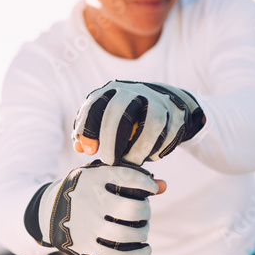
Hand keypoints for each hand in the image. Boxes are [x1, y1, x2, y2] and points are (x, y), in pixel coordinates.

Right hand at [24, 160, 164, 254]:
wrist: (48, 214)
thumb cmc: (83, 193)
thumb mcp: (99, 178)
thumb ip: (131, 179)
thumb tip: (164, 186)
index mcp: (92, 179)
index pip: (129, 177)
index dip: (146, 184)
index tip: (151, 189)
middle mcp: (89, 201)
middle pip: (134, 209)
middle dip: (145, 211)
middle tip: (143, 213)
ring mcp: (87, 226)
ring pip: (129, 233)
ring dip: (143, 232)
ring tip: (141, 230)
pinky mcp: (86, 247)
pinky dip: (139, 254)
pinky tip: (144, 249)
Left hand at [72, 80, 203, 165]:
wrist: (164, 104)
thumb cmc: (126, 118)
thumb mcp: (105, 121)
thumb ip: (90, 134)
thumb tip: (80, 148)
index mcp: (111, 91)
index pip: (94, 105)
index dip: (88, 128)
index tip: (89, 151)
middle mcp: (133, 91)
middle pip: (119, 110)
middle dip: (111, 139)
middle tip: (108, 161)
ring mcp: (156, 100)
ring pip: (149, 124)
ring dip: (137, 149)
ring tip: (129, 163)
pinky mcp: (174, 114)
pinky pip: (166, 135)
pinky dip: (155, 150)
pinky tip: (148, 157)